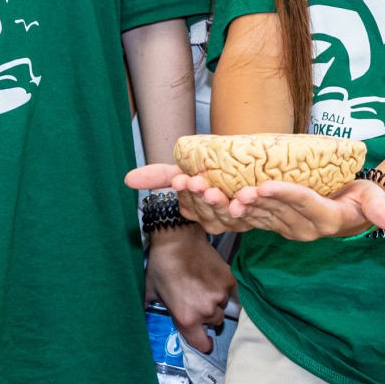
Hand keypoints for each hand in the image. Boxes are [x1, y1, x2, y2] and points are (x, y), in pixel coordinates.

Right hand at [124, 163, 245, 235]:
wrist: (253, 163)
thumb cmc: (214, 168)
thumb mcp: (186, 169)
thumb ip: (159, 175)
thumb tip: (126, 179)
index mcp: (197, 209)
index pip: (188, 204)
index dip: (184, 193)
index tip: (180, 179)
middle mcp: (215, 218)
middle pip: (206, 210)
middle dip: (200, 197)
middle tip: (196, 182)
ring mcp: (236, 220)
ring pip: (227, 215)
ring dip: (220, 204)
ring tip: (215, 190)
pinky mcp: (257, 217)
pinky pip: (253, 214)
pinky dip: (248, 205)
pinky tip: (246, 196)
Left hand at [144, 229, 234, 353]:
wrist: (178, 239)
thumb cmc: (161, 266)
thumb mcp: (151, 293)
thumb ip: (152, 308)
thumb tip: (144, 315)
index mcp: (187, 319)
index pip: (203, 345)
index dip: (204, 343)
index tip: (204, 338)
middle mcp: (206, 310)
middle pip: (215, 322)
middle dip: (207, 314)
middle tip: (197, 300)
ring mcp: (220, 294)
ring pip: (223, 305)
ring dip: (216, 299)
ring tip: (204, 285)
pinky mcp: (229, 279)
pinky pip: (230, 290)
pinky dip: (222, 286)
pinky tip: (212, 276)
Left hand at [220, 177, 384, 241]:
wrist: (352, 210)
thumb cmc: (362, 197)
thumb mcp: (374, 199)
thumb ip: (379, 209)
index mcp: (325, 219)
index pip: (303, 203)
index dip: (284, 194)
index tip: (265, 185)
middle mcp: (304, 228)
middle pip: (276, 211)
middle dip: (253, 201)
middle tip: (234, 192)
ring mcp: (287, 229)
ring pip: (260, 216)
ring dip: (238, 207)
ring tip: (221, 196)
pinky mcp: (276, 225)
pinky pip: (253, 219)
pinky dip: (234, 210)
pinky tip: (217, 201)